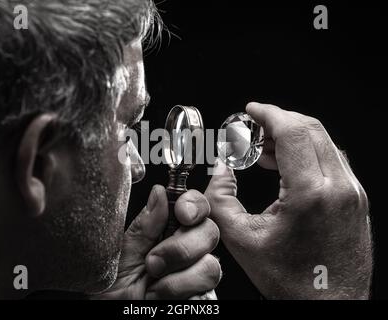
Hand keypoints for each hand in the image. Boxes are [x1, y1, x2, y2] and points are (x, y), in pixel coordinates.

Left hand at [95, 185, 220, 299]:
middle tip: (152, 262)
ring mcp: (195, 274)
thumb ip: (144, 226)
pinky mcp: (200, 297)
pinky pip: (206, 294)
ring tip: (152, 287)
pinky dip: (180, 298)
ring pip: (210, 266)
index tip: (183, 213)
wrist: (112, 316)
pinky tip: (161, 300)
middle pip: (210, 232)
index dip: (195, 204)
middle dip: (181, 249)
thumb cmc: (110, 288)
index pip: (195, 206)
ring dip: (177, 280)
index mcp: (167, 230)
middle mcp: (185, 249)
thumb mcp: (122, 253)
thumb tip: (160, 192)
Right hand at [205, 102, 371, 299]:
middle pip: (311, 129)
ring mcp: (352, 193)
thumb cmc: (291, 279)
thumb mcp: (241, 239)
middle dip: (279, 121)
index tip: (253, 110)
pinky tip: (288, 165)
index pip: (293, 131)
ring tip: (266, 148)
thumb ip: (220, 199)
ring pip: (324, 142)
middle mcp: (339, 188)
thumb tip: (219, 171)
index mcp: (311, 194)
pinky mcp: (355, 199)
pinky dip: (307, 152)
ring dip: (294, 136)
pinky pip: (332, 160)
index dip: (269, 113)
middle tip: (255, 128)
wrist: (329, 303)